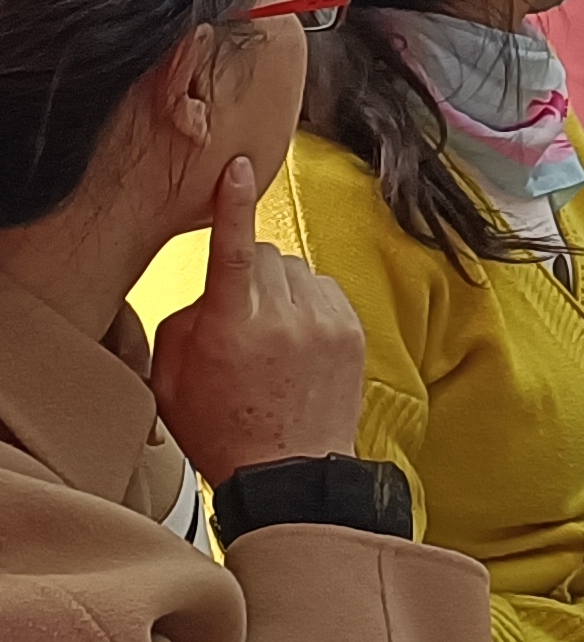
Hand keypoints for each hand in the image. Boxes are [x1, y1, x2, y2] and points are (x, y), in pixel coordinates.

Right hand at [151, 159, 367, 485]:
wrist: (292, 472)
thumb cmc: (224, 431)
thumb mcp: (173, 382)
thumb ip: (183, 324)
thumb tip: (208, 293)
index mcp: (230, 326)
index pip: (233, 248)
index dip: (232, 205)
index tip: (236, 169)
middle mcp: (282, 317)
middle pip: (266, 257)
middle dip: (248, 275)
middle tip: (238, 319)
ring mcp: (324, 322)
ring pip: (297, 272)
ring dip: (280, 289)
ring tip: (270, 336)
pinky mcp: (351, 331)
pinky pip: (325, 290)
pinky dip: (308, 303)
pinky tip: (296, 340)